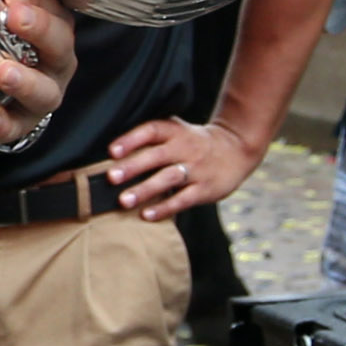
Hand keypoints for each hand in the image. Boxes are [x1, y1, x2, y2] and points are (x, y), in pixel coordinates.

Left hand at [0, 0, 75, 146]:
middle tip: (14, 17)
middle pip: (59, 49)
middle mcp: (54, 66)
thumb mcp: (13, 9)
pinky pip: (14, 128)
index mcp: (55, 34)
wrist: (6, 95)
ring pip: (44, 94)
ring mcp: (39, 98)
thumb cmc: (10, 43)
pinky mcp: (19, 124)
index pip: (58, 14)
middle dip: (39, 31)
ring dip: (23, 81)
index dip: (40, 2)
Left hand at [106, 115, 263, 219]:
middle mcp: (185, 148)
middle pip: (156, 156)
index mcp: (174, 131)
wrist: (236, 149)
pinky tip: (146, 215)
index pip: (151, 131)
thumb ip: (149, 138)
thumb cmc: (192, 142)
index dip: (131, 139)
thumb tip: (108, 152)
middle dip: (133, 167)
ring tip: (124, 201)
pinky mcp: (205, 189)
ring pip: (169, 178)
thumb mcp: (176, 131)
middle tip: (111, 178)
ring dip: (145, 190)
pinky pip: (183, 199)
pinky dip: (165, 208)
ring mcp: (197, 169)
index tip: (111, 151)